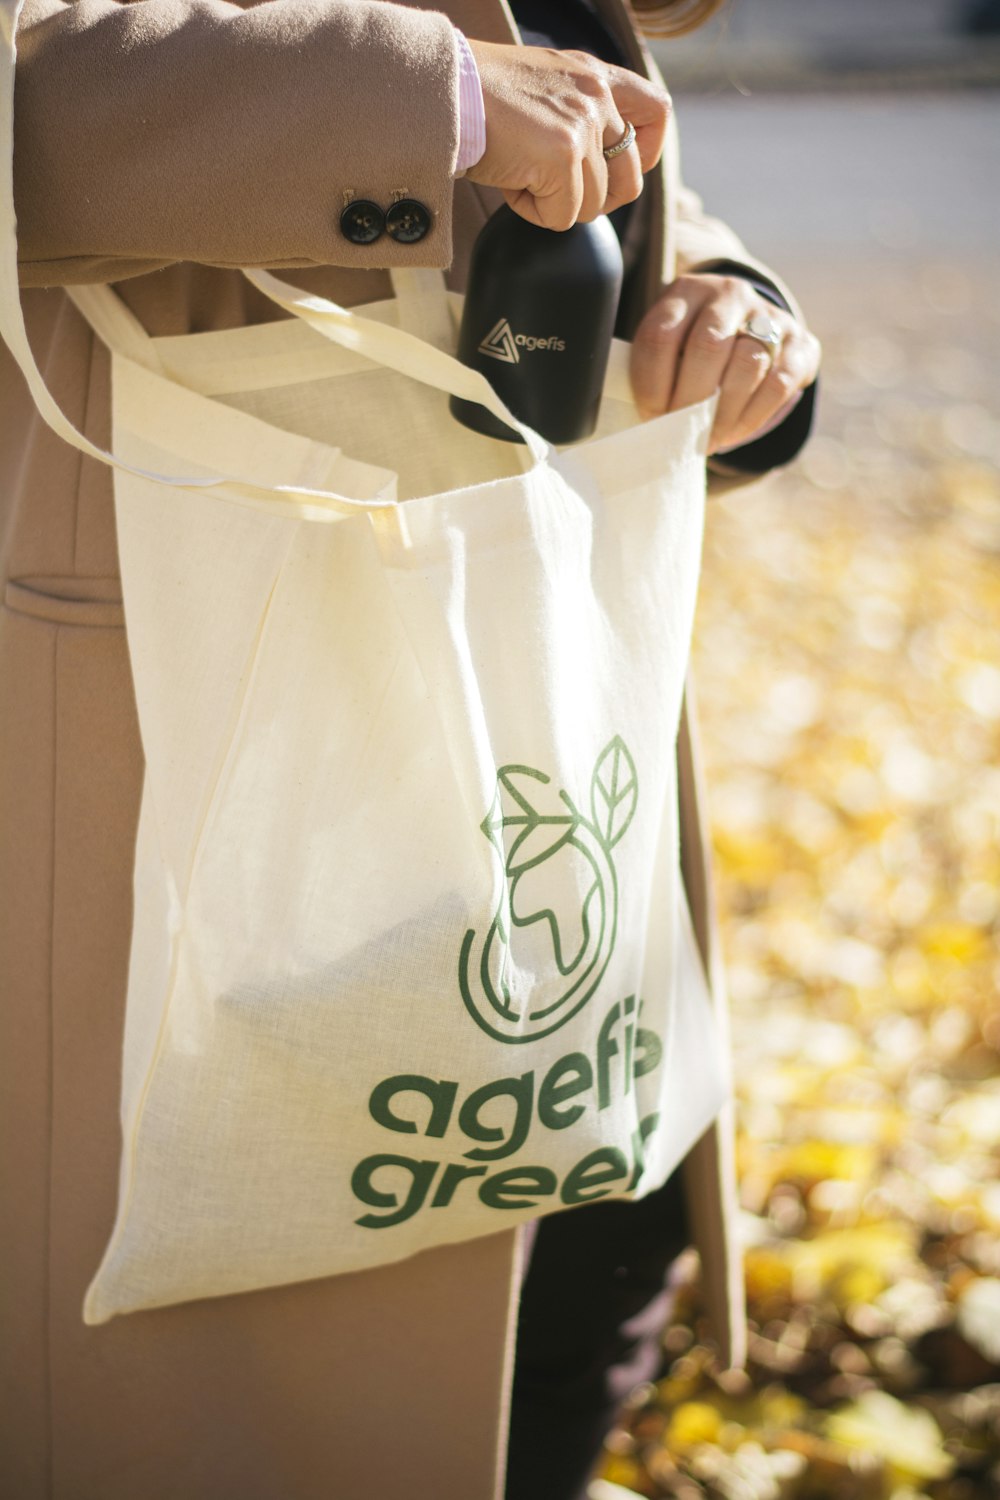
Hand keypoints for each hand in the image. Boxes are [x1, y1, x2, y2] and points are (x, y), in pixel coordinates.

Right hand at [465, 42, 669, 230]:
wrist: (444, 90)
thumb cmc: (479, 96)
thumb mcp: (544, 89)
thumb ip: (579, 114)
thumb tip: (598, 169)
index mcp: (595, 75)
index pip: (657, 112)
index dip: (646, 154)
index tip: (616, 170)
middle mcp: (597, 96)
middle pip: (630, 180)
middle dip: (596, 201)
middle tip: (556, 191)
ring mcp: (583, 125)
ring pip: (592, 206)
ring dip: (554, 205)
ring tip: (520, 174)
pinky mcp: (563, 155)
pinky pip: (562, 217)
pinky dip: (532, 212)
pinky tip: (510, 183)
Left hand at [630, 273, 821, 452]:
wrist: (747, 328)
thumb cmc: (692, 347)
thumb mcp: (668, 345)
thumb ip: (654, 369)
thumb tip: (644, 423)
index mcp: (686, 291)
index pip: (661, 336)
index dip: (651, 384)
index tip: (650, 416)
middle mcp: (729, 294)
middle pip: (707, 348)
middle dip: (689, 401)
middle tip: (678, 434)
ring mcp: (769, 315)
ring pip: (747, 366)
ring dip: (722, 414)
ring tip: (706, 440)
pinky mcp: (800, 342)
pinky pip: (778, 385)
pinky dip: (752, 417)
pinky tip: (732, 433)